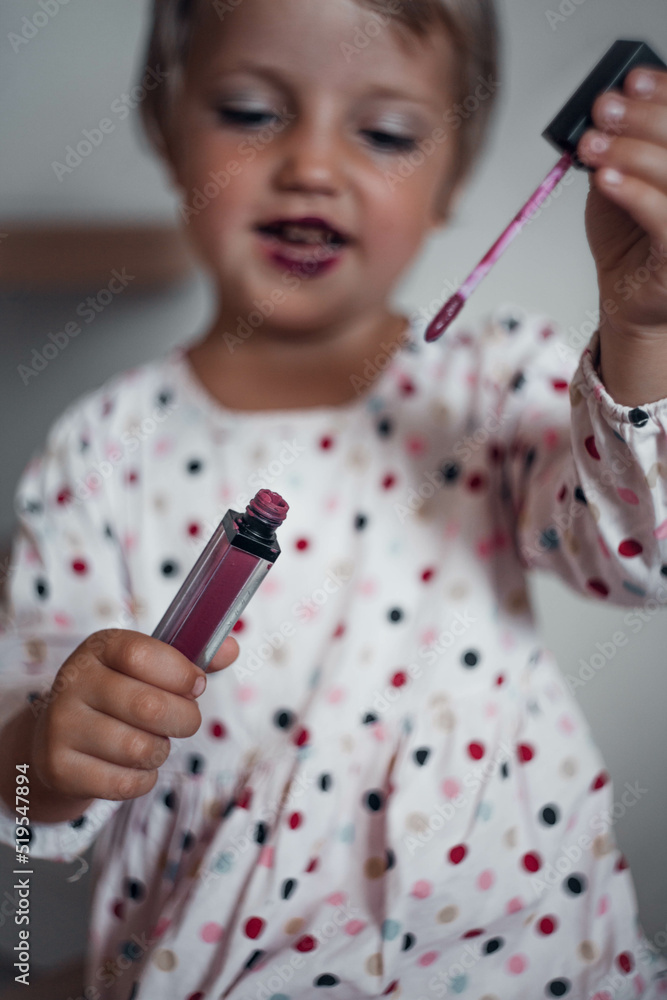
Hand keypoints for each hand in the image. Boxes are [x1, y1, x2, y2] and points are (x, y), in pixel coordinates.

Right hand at [31, 630, 238, 805]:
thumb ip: (190, 660)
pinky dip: (144, 779)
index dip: (180, 673)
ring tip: (152, 741)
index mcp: (99, 648)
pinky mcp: (59, 768)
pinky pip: (124, 782)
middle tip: (183, 720)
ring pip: (138, 749)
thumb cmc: (119, 695)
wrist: (60, 735)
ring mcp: (61, 725)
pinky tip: (134, 765)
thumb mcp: (148, 668)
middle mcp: (73, 682)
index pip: (141, 655)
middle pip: (148, 707)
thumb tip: (232, 649)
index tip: (197, 685)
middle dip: (184, 719)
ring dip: (161, 751)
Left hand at [578, 67, 666, 338]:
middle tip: (603, 110)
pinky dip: (633, 192)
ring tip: (592, 145)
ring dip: (629, 152)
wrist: (628, 298)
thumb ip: (623, 150)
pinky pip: (663, 216)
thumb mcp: (623, 183)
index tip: (632, 81)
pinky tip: (605, 178)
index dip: (665, 94)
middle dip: (641, 118)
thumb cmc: (630, 239)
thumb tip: (610, 108)